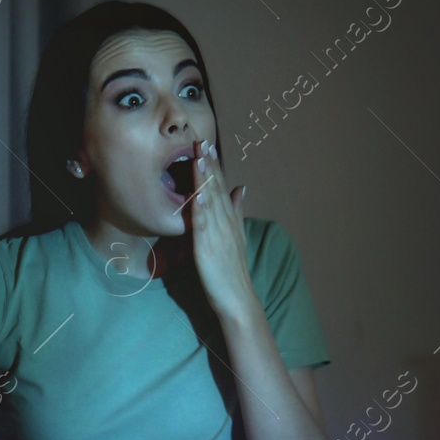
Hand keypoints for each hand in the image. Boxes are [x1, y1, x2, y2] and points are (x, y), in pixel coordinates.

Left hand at [183, 137, 256, 318]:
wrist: (238, 299)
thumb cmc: (233, 272)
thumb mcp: (237, 237)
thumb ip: (237, 212)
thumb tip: (241, 188)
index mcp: (230, 221)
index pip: (222, 189)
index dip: (215, 167)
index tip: (208, 146)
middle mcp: (226, 224)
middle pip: (216, 190)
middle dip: (209, 165)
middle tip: (201, 140)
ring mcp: (218, 234)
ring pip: (211, 201)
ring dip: (205, 178)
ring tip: (199, 156)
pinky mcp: (209, 247)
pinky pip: (204, 223)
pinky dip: (201, 205)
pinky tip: (197, 190)